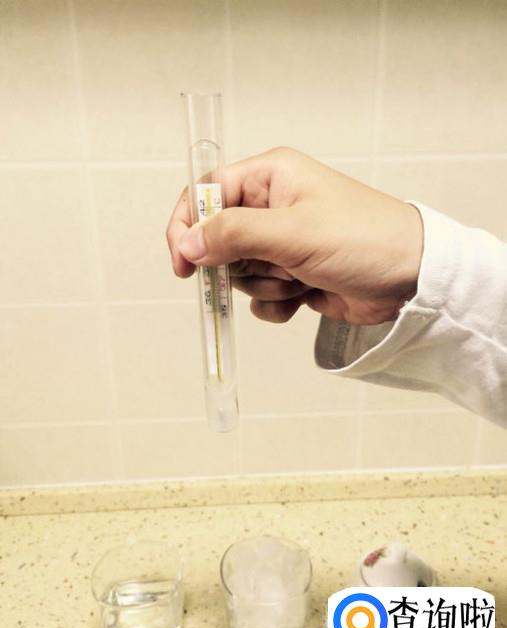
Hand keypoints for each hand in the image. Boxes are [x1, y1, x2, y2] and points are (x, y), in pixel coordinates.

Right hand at [166, 147, 422, 324]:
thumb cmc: (363, 239)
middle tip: (269, 267)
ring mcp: (283, 244)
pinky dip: (277, 304)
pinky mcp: (293, 275)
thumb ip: (234, 234)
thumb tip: (187, 245)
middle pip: (220, 239)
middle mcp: (273, 206)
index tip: (182, 263)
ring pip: (241, 272)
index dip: (188, 226)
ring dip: (265, 285)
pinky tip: (303, 298)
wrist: (412, 280)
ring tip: (299, 278)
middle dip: (240, 263)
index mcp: (271, 177)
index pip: (208, 193)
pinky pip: (262, 297)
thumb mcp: (293, 231)